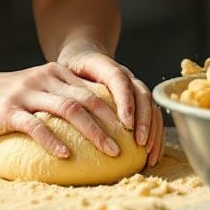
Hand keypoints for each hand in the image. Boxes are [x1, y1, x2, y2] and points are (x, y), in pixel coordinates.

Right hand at [0, 62, 126, 158]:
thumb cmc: (4, 97)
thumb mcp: (36, 88)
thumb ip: (59, 97)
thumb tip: (94, 123)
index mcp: (54, 73)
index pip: (93, 89)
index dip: (116, 109)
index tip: (132, 131)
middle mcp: (44, 78)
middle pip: (86, 99)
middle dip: (112, 123)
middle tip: (129, 145)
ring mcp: (26, 93)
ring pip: (68, 109)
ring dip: (92, 132)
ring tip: (109, 152)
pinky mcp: (8, 110)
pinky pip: (36, 125)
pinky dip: (53, 141)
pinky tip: (65, 157)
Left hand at [57, 41, 163, 167]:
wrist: (82, 55)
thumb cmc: (69, 70)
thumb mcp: (62, 73)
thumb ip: (61, 87)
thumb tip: (55, 113)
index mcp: (104, 65)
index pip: (119, 79)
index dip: (125, 101)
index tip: (126, 124)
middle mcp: (123, 74)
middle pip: (141, 93)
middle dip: (144, 119)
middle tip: (139, 143)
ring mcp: (133, 85)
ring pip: (151, 104)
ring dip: (153, 130)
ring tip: (148, 154)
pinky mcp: (137, 98)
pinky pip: (152, 114)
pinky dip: (155, 134)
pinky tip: (151, 154)